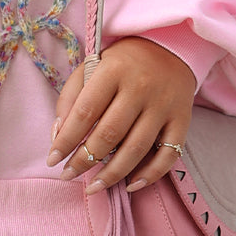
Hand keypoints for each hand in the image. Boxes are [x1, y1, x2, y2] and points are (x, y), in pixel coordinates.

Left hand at [46, 37, 195, 193]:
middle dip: (85, 160)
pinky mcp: (182, 119)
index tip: (53, 159)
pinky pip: (168, 155)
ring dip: (112, 174)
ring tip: (93, 187)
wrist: (169, 48)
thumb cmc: (121, 63)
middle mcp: (140, 87)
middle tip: (68, 175)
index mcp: (113, 70)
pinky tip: (131, 185)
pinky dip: (151, 175)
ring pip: (136, 149)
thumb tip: (58, 136)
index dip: (67, 139)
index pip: (85, 111)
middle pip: (109, 133)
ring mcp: (163, 105)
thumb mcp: (90, 67)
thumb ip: (70, 98)